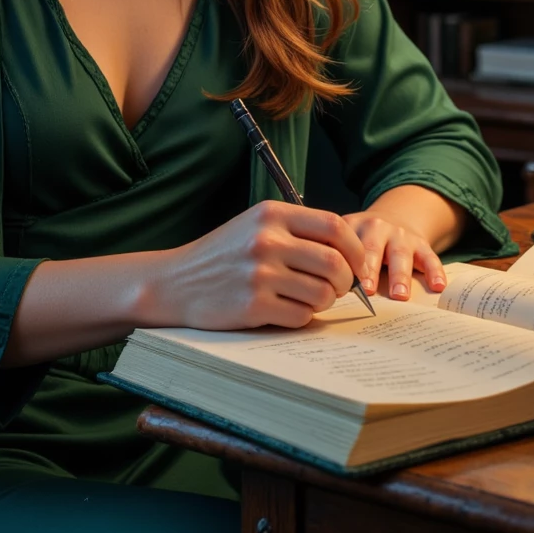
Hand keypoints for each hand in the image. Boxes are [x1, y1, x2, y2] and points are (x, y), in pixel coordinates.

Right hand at [149, 201, 366, 331]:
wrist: (176, 282)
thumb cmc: (223, 256)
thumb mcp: (255, 226)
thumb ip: (297, 231)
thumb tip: (349, 253)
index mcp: (271, 215)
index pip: (334, 226)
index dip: (355, 249)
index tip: (358, 265)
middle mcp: (266, 240)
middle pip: (335, 263)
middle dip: (345, 281)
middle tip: (337, 289)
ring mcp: (259, 273)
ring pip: (322, 294)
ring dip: (323, 302)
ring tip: (306, 299)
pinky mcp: (253, 305)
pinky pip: (301, 316)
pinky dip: (301, 317)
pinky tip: (284, 310)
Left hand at [342, 210, 447, 301]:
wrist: (395, 216)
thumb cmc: (364, 240)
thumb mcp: (347, 240)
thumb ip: (339, 259)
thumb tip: (329, 292)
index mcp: (353, 226)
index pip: (345, 246)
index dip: (343, 264)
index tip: (341, 284)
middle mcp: (376, 227)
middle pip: (372, 249)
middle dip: (370, 270)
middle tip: (367, 291)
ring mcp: (401, 235)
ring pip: (401, 255)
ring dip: (400, 276)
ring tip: (399, 295)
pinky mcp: (421, 244)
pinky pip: (430, 257)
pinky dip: (434, 271)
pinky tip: (437, 286)